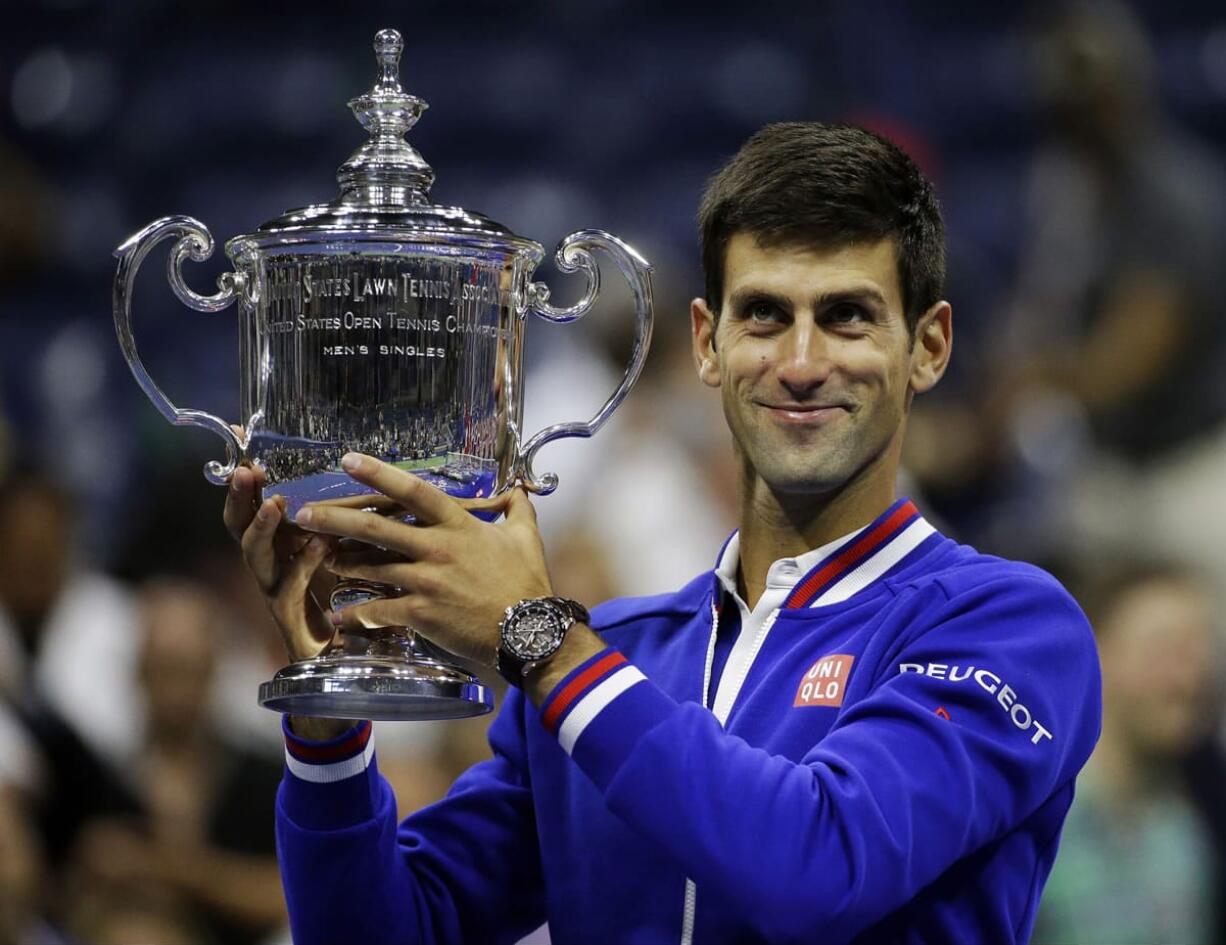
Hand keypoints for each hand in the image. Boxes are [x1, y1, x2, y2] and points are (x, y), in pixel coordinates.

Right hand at [222, 463, 335, 663]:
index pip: (250, 506)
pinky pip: (289, 587)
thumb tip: (361, 477)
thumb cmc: (341, 595)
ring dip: (262, 528)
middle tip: (248, 470)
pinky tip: (319, 545)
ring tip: (275, 503)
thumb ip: (339, 521)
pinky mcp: (288, 617)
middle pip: (239, 527)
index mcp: (276, 545)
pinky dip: (304, 563)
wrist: (341, 654)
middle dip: (240, 497)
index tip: (242, 447)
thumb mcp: (340, 550)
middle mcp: (267, 565)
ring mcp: (273, 591)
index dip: (244, 481)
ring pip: (255, 556)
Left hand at [293, 453, 552, 667]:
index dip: (378, 473)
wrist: (529, 629)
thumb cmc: (527, 582)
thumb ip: (517, 508)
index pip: (412, 491)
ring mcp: (426, 581)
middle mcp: (436, 548)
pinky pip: (379, 611)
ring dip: (343, 565)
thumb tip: (519, 488)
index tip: (348, 460)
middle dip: (334, 520)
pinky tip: (340, 618)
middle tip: (305, 514)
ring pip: (371, 569)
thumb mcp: (526, 536)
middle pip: (375, 529)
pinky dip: (357, 615)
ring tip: (325, 561)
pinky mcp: (421, 614)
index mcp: (458, 525)